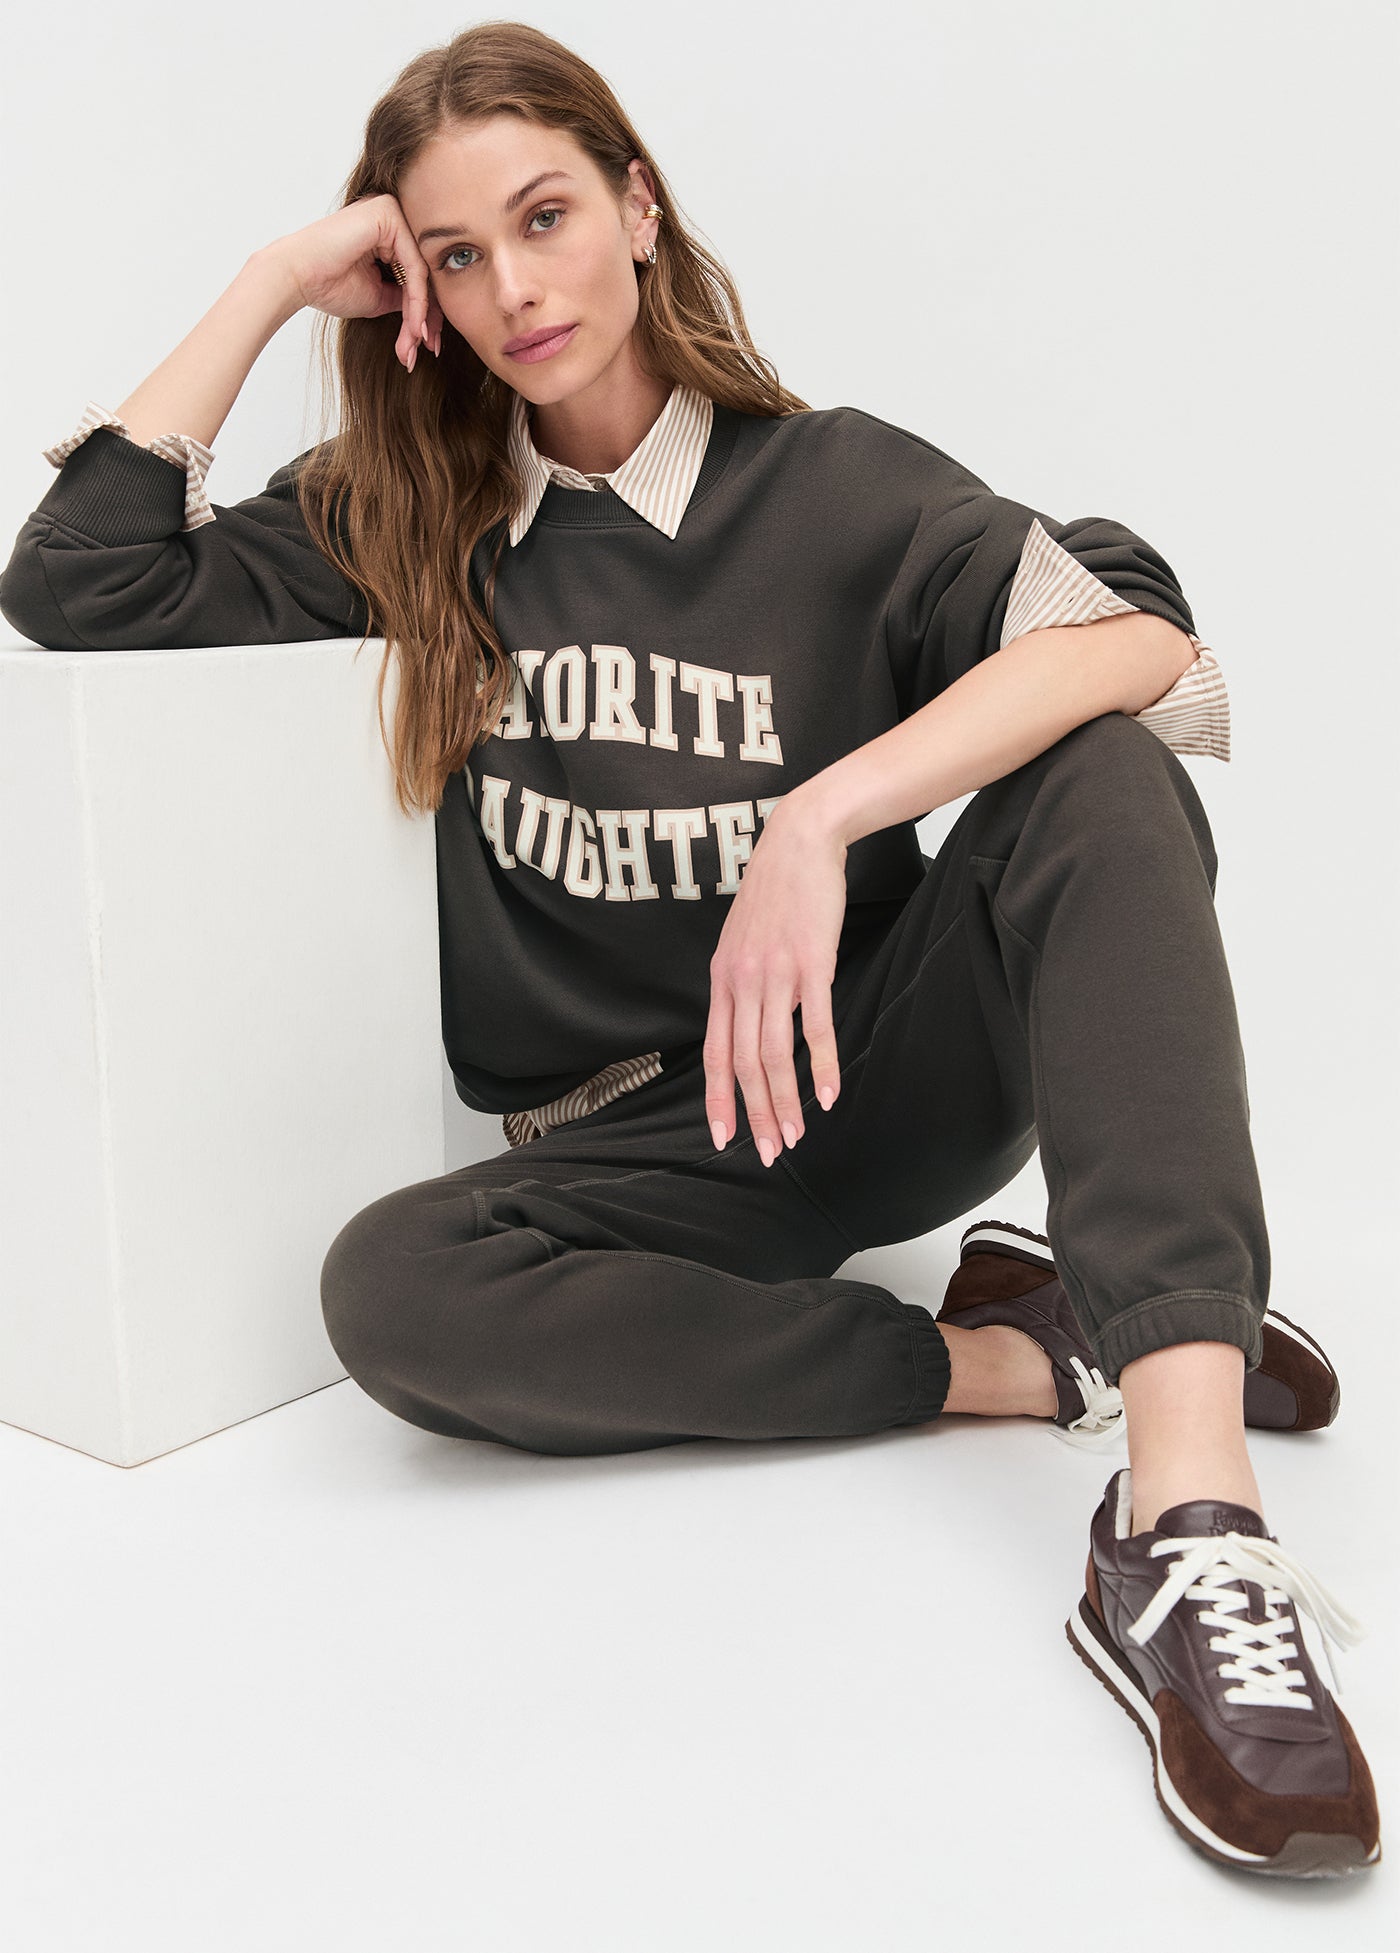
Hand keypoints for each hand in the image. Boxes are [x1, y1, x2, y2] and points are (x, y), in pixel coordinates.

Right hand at [263, 194, 442, 369]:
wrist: (296, 276)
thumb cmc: (328, 285)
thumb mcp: (378, 296)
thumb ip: (404, 297)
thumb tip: (429, 311)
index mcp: (386, 232)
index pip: (417, 274)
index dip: (426, 312)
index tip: (427, 344)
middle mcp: (390, 217)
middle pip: (423, 272)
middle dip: (428, 315)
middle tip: (429, 348)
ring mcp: (390, 211)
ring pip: (421, 272)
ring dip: (421, 313)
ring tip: (416, 342)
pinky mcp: (388, 215)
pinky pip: (414, 265)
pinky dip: (417, 299)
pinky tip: (414, 325)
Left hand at [703, 799, 847, 1163]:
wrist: (800, 841)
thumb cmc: (776, 892)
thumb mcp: (742, 940)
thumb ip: (741, 984)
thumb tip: (747, 1024)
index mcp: (722, 980)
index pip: (714, 1053)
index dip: (718, 1099)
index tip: (723, 1137)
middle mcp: (742, 982)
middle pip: (744, 1064)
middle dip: (755, 1114)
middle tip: (769, 1154)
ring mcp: (776, 974)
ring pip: (775, 1054)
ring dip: (785, 1102)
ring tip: (795, 1137)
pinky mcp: (812, 964)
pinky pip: (815, 1026)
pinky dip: (820, 1066)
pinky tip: (827, 1096)